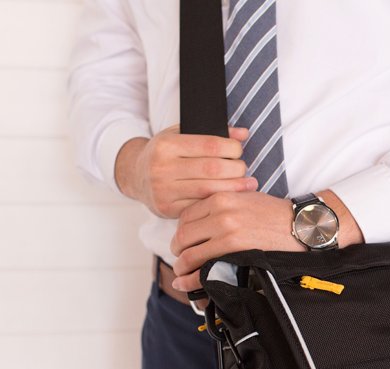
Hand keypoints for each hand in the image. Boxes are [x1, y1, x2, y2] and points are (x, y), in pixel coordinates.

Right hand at [114, 124, 256, 217]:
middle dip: (235, 169)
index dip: (231, 147)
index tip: (239, 150)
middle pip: (212, 169)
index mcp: (166, 145)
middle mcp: (162, 168)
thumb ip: (211, 133)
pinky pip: (201, 207)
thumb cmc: (165, 154)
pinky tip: (231, 198)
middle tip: (244, 169)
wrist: (135, 176)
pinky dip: (219, 202)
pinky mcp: (167, 209)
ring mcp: (164, 190)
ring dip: (234, 188)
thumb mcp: (180, 135)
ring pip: (208, 191)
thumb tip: (243, 134)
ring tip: (248, 184)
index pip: (209, 145)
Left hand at [170, 191, 300, 290]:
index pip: (186, 216)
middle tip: (180, 262)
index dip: (180, 233)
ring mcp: (226, 231)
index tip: (183, 244)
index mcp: (221, 197)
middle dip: (178, 251)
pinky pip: (203, 266)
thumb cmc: (277, 215)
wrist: (301, 225)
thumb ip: (224, 206)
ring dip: (181, 267)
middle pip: (183, 235)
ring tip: (182, 276)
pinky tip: (185, 284)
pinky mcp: (235, 250)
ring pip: (188, 252)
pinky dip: (190, 279)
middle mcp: (220, 212)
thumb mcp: (247, 199)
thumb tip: (205, 224)